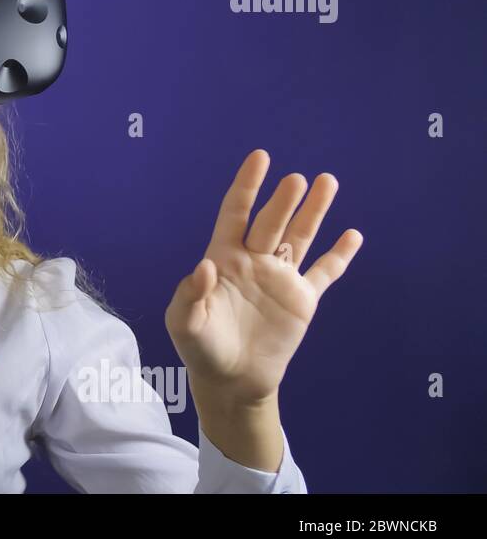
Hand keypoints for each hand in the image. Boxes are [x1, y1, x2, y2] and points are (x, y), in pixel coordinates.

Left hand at [166, 149, 362, 405]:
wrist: (231, 381)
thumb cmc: (200, 348)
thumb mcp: (184, 323)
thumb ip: (189, 295)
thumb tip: (206, 266)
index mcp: (224, 258)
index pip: (235, 213)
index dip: (247, 186)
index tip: (260, 158)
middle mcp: (254, 261)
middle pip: (272, 222)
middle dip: (284, 201)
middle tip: (297, 179)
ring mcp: (280, 279)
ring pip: (300, 237)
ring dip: (314, 212)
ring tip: (327, 181)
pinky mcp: (302, 301)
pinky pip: (324, 273)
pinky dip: (339, 255)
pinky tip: (353, 235)